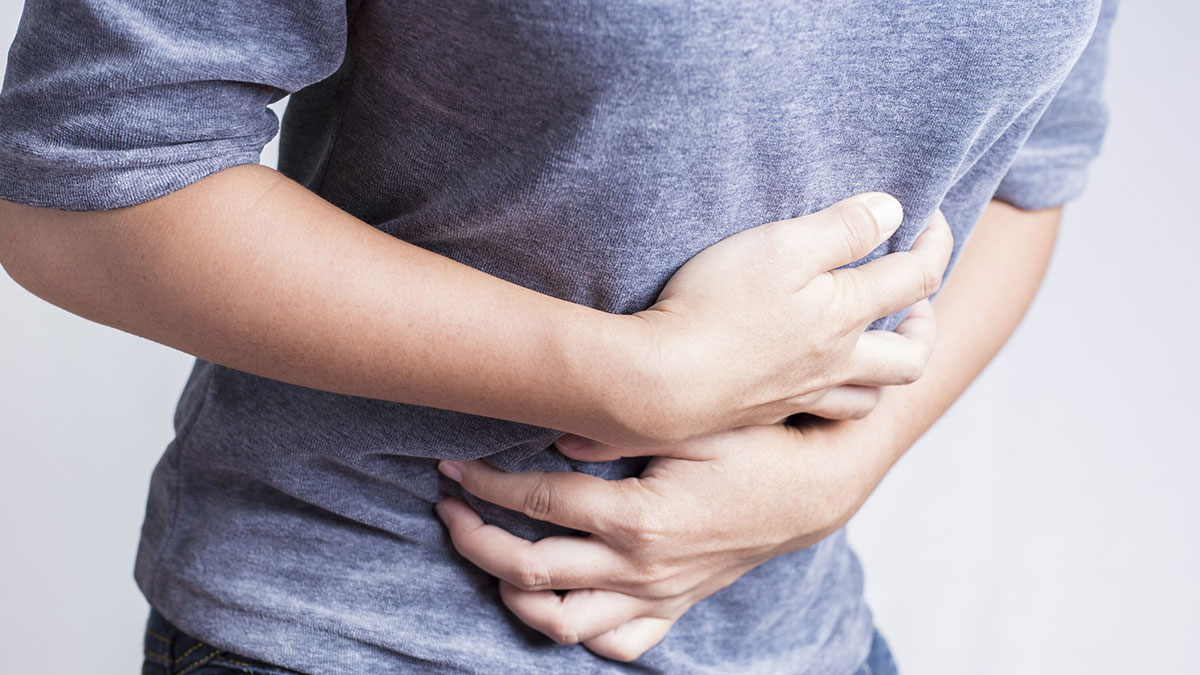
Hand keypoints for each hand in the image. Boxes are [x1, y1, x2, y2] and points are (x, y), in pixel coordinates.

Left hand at [434, 416, 892, 661]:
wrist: (815, 488)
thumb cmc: (755, 447)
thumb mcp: (694, 424)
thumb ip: (621, 428)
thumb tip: (556, 432)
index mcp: (639, 518)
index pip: (539, 504)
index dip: (486, 486)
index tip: (452, 467)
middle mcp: (641, 568)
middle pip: (532, 569)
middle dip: (477, 540)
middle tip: (449, 510)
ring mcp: (657, 595)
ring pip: (563, 622)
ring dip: (513, 593)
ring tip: (489, 555)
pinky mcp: (674, 606)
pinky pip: (616, 641)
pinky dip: (577, 629)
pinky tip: (556, 598)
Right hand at [623, 194, 950, 442]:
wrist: (660, 383)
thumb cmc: (716, 306)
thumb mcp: (780, 246)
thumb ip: (842, 228)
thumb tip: (894, 212)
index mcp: (846, 315)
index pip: (917, 278)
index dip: (935, 241)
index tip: (928, 215)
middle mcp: (836, 362)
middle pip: (911, 357)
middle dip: (926, 325)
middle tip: (917, 303)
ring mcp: (802, 393)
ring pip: (870, 397)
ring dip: (887, 372)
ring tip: (876, 347)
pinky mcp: (765, 412)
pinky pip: (822, 415)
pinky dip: (836, 398)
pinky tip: (816, 382)